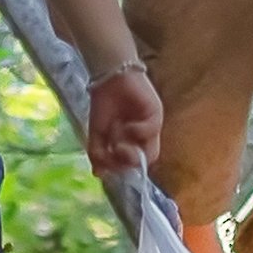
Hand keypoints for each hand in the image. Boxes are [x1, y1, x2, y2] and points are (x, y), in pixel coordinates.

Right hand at [86, 60, 164, 182]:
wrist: (108, 78)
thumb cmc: (103, 103)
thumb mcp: (96, 133)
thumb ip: (97, 153)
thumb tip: (98, 174)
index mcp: (132, 142)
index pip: (133, 166)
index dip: (122, 170)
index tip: (108, 167)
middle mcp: (144, 137)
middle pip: (144, 162)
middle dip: (128, 164)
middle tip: (115, 155)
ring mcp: (151, 127)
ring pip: (151, 153)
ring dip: (132, 153)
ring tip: (119, 144)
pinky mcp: (156, 114)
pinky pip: (151, 131)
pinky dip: (137, 132)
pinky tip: (126, 126)